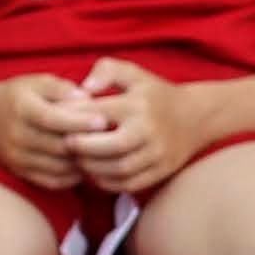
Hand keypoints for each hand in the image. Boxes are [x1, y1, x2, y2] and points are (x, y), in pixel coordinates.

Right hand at [0, 70, 106, 188]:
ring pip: (59, 166)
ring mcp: (18, 157)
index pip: (52, 118)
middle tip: (114, 141)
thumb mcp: (37, 82)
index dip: (79, 121)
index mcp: (21, 108)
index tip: (104, 121)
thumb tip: (87, 98)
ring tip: (104, 155)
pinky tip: (87, 166)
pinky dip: (74, 176)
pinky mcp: (21, 172)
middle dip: (88, 144)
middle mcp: (17, 135)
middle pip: (58, 145)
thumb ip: (62, 88)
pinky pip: (53, 181)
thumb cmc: (19, 96)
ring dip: (84, 163)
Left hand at [65, 61, 208, 195]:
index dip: (73, 118)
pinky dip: (108, 182)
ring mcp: (158, 153)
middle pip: (110, 146)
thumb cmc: (154, 94)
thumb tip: (83, 88)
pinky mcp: (161, 171)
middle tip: (66, 144)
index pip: (97, 113)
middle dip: (82, 147)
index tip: (59, 120)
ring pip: (119, 169)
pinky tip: (96, 173)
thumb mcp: (133, 73)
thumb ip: (105, 70)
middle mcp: (150, 130)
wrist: (196, 117)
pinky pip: (130, 184)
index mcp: (138, 104)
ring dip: (92, 167)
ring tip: (79, 159)